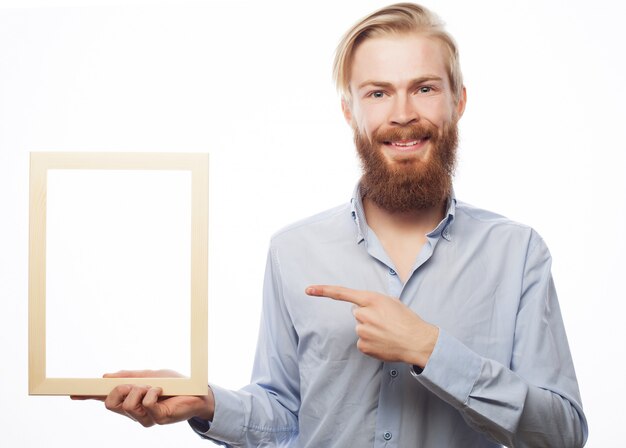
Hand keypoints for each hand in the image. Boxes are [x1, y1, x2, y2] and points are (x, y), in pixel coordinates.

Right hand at [71, 369, 214, 426]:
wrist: (197, 392)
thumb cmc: (174, 384)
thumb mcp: (149, 375)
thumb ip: (128, 376)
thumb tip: (106, 377)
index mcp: (129, 400)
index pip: (104, 399)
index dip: (88, 396)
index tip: (72, 392)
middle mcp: (133, 412)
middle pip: (110, 404)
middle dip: (119, 389)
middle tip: (135, 384)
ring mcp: (144, 418)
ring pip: (127, 404)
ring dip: (140, 390)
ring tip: (154, 388)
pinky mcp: (156, 420)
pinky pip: (145, 404)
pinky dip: (152, 393)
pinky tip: (161, 392)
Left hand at [306, 285, 438, 367]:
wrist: (417, 341)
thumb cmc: (406, 320)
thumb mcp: (391, 302)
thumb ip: (373, 302)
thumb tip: (361, 309)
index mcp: (371, 299)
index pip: (341, 293)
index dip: (323, 291)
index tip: (308, 290)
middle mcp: (363, 314)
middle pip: (357, 313)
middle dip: (368, 316)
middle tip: (385, 322)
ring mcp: (362, 331)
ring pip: (360, 328)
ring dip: (370, 330)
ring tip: (387, 332)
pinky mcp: (363, 346)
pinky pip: (362, 342)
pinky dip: (371, 343)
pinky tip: (384, 342)